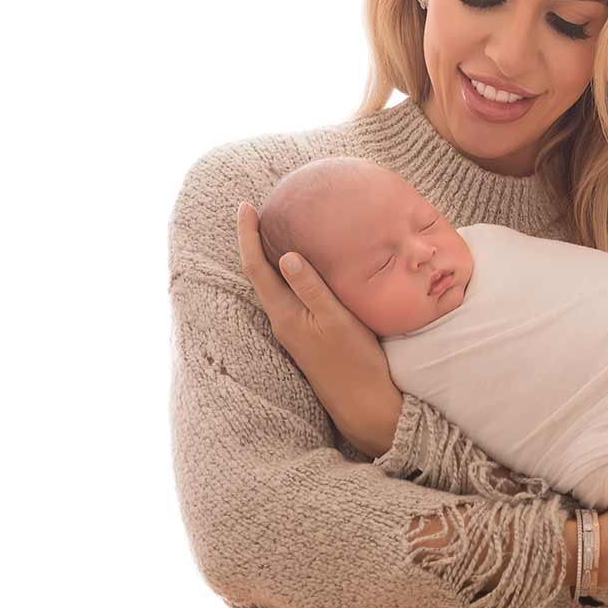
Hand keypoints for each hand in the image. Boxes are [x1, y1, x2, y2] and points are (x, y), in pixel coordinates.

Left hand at [237, 202, 403, 455]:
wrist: (362, 401)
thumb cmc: (354, 359)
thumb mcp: (335, 319)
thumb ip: (311, 287)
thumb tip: (285, 254)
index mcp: (285, 314)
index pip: (257, 267)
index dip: (248, 235)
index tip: (246, 206)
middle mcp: (282, 320)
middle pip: (259, 273)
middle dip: (254, 241)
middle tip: (257, 212)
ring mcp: (293, 329)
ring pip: (272, 284)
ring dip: (268, 256)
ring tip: (274, 231)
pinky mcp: (306, 335)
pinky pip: (287, 294)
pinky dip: (285, 273)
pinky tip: (299, 267)